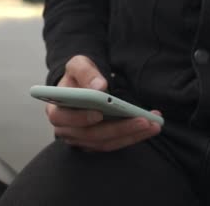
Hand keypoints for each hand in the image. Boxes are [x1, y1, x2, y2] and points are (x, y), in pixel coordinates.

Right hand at [46, 55, 161, 151]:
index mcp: (55, 109)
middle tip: (143, 120)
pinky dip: (133, 137)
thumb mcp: (78, 64)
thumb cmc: (78, 76)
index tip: (99, 113)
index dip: (80, 118)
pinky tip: (150, 127)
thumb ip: (86, 72)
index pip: (63, 118)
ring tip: (153, 124)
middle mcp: (66, 130)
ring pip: (106, 143)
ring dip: (131, 135)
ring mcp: (81, 140)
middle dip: (119, 128)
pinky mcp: (96, 144)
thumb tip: (100, 86)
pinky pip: (115, 144)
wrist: (82, 85)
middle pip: (91, 135)